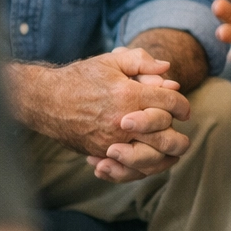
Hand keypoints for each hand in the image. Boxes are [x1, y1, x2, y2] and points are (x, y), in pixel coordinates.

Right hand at [13, 47, 190, 181]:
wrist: (47, 100)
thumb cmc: (81, 77)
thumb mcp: (111, 60)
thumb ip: (141, 61)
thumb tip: (167, 70)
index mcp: (128, 94)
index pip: (169, 102)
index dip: (182, 105)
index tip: (183, 108)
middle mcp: (122, 121)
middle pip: (166, 136)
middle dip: (179, 134)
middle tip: (180, 131)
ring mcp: (111, 141)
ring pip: (151, 159)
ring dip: (166, 156)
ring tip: (171, 150)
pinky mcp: (101, 153)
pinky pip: (128, 170)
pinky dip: (142, 169)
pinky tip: (149, 162)